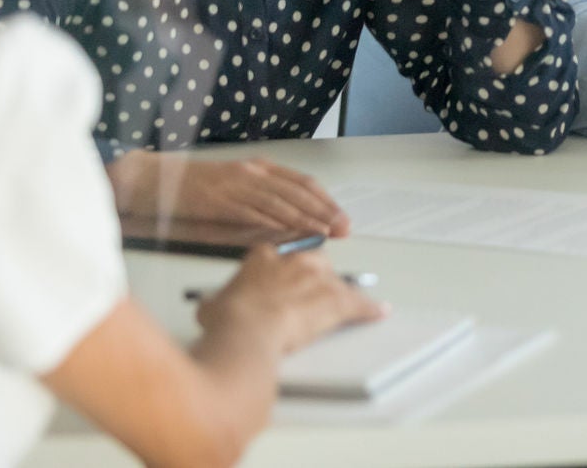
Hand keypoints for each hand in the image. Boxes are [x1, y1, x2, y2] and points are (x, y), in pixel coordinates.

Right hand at [110, 153, 350, 237]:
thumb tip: (287, 222)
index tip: (341, 216)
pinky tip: (290, 231)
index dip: (324, 199)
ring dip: (306, 218)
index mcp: (258, 167)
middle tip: (344, 228)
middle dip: (324, 210)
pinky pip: (254, 211)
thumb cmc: (193, 188)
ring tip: (326, 232)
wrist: (153, 180)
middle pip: (297, 191)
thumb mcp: (233, 188)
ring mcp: (237, 184)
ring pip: (281, 201)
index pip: (302, 182)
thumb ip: (259, 200)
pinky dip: (275, 222)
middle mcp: (252, 172)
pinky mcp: (220, 200)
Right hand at [195, 245, 384, 357]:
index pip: (279, 255)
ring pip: (338, 282)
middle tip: (307, 299)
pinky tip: (378, 311)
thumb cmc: (229, 321)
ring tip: (343, 307)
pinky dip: (369, 309)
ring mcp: (318, 278)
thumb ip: (214, 303)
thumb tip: (208, 308)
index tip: (281, 283)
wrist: (248, 331)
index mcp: (264, 257)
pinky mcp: (336, 299)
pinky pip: (358, 303)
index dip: (281, 274)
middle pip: (314, 262)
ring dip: (340, 295)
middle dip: (314, 279)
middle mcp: (295, 261)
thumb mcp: (210, 308)